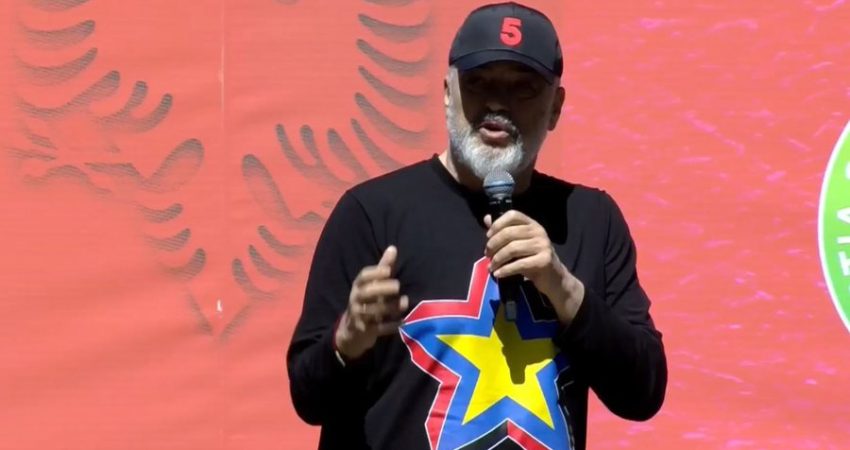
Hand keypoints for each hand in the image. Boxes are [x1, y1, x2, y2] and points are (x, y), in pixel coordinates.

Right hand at [334, 245, 408, 360]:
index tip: (388, 270)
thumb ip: (383, 268)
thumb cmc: (367, 301)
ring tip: (405, 302)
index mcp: (358, 286)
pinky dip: (390, 326)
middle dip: (381, 289)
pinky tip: (403, 321)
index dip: (374, 273)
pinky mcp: (365, 331)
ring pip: (372, 311)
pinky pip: (378, 328)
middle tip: (397, 286)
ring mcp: (359, 316)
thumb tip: (393, 248)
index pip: (363, 277)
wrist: (352, 330)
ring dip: (389, 307)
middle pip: (366, 293)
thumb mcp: (372, 285)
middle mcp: (356, 300)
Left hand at [484, 211, 583, 324]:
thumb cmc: (533, 260)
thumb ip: (503, 231)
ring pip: (512, 249)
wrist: (554, 279)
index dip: (497, 224)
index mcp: (532, 224)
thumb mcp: (519, 244)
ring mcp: (543, 246)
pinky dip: (505, 270)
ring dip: (497, 259)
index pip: (513, 215)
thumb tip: (486, 218)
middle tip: (487, 255)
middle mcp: (539, 232)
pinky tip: (498, 274)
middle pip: (509, 233)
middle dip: (493, 245)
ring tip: (491, 267)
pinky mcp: (544, 261)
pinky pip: (519, 264)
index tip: (488, 236)